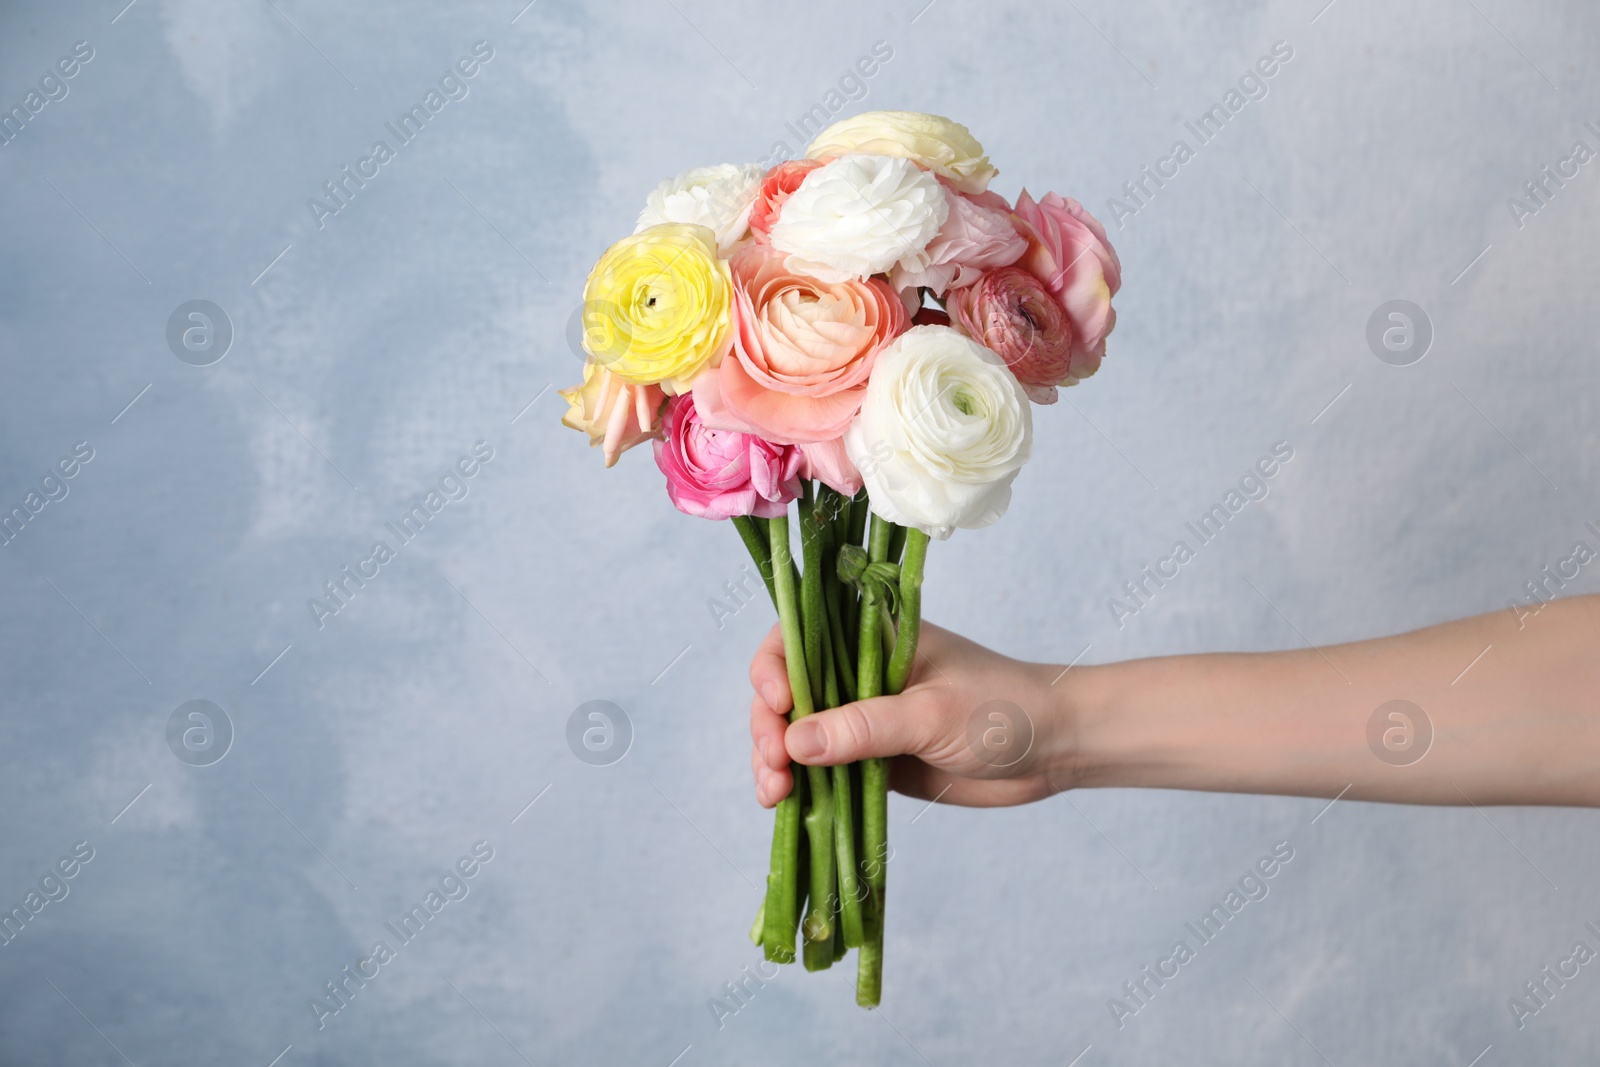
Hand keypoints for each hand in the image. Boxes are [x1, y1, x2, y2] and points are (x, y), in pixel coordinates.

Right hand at [749, 620, 1073, 807]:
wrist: (1054, 749)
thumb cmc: (1003, 709)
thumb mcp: (931, 714)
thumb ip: (863, 727)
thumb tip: (794, 742)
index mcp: (872, 637)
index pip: (799, 637)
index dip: (775, 667)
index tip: (779, 704)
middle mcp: (859, 673)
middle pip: (788, 692)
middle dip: (769, 728)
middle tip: (774, 767)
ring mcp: (863, 718)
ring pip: (797, 735)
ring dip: (775, 763)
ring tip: (775, 796)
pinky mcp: (872, 759)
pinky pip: (822, 771)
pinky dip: (799, 787)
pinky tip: (784, 807)